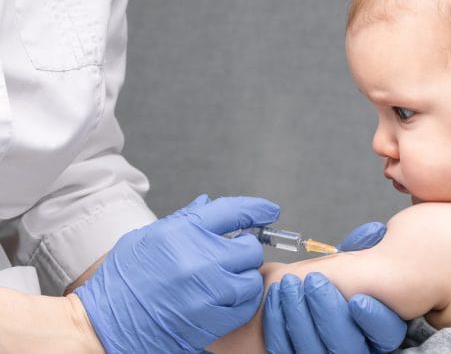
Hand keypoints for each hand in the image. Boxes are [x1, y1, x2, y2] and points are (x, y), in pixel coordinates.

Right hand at [75, 194, 279, 352]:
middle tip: (229, 258)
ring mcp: (207, 293)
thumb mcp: (149, 237)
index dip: (257, 209)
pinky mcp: (210, 321)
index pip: (234, 211)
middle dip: (243, 251)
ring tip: (222, 282)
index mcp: (183, 233)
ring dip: (243, 279)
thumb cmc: (123, 280)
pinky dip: (239, 303)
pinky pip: (244, 308)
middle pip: (250, 249)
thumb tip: (209, 203)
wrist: (103, 323)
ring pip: (252, 280)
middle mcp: (199, 260)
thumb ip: (184, 220)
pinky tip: (222, 301)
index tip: (269, 211)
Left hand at [263, 222, 406, 352]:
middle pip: (347, 346)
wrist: (296, 292)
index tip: (357, 298)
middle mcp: (354, 348)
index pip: (386, 334)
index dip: (374, 319)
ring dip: (299, 315)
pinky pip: (284, 350)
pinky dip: (278, 324)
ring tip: (288, 285)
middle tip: (313, 281)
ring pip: (314, 351)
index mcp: (376, 326)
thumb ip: (363, 250)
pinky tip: (276, 297)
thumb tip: (374, 233)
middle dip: (328, 312)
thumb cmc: (331, 277)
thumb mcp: (351, 261)